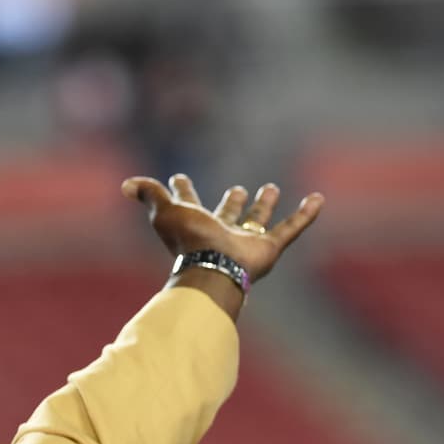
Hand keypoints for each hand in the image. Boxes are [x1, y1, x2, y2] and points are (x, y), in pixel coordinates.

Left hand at [122, 174, 324, 281]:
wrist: (214, 267)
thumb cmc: (188, 239)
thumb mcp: (165, 211)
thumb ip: (149, 194)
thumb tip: (126, 184)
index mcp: (193, 224)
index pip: (186, 203)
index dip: (182, 190)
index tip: (178, 177)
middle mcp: (218, 232)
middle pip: (225, 215)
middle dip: (230, 202)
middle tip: (236, 189)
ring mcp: (245, 241)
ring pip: (256, 220)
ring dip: (263, 206)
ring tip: (270, 187)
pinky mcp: (269, 248)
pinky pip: (291, 228)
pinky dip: (306, 215)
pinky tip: (318, 198)